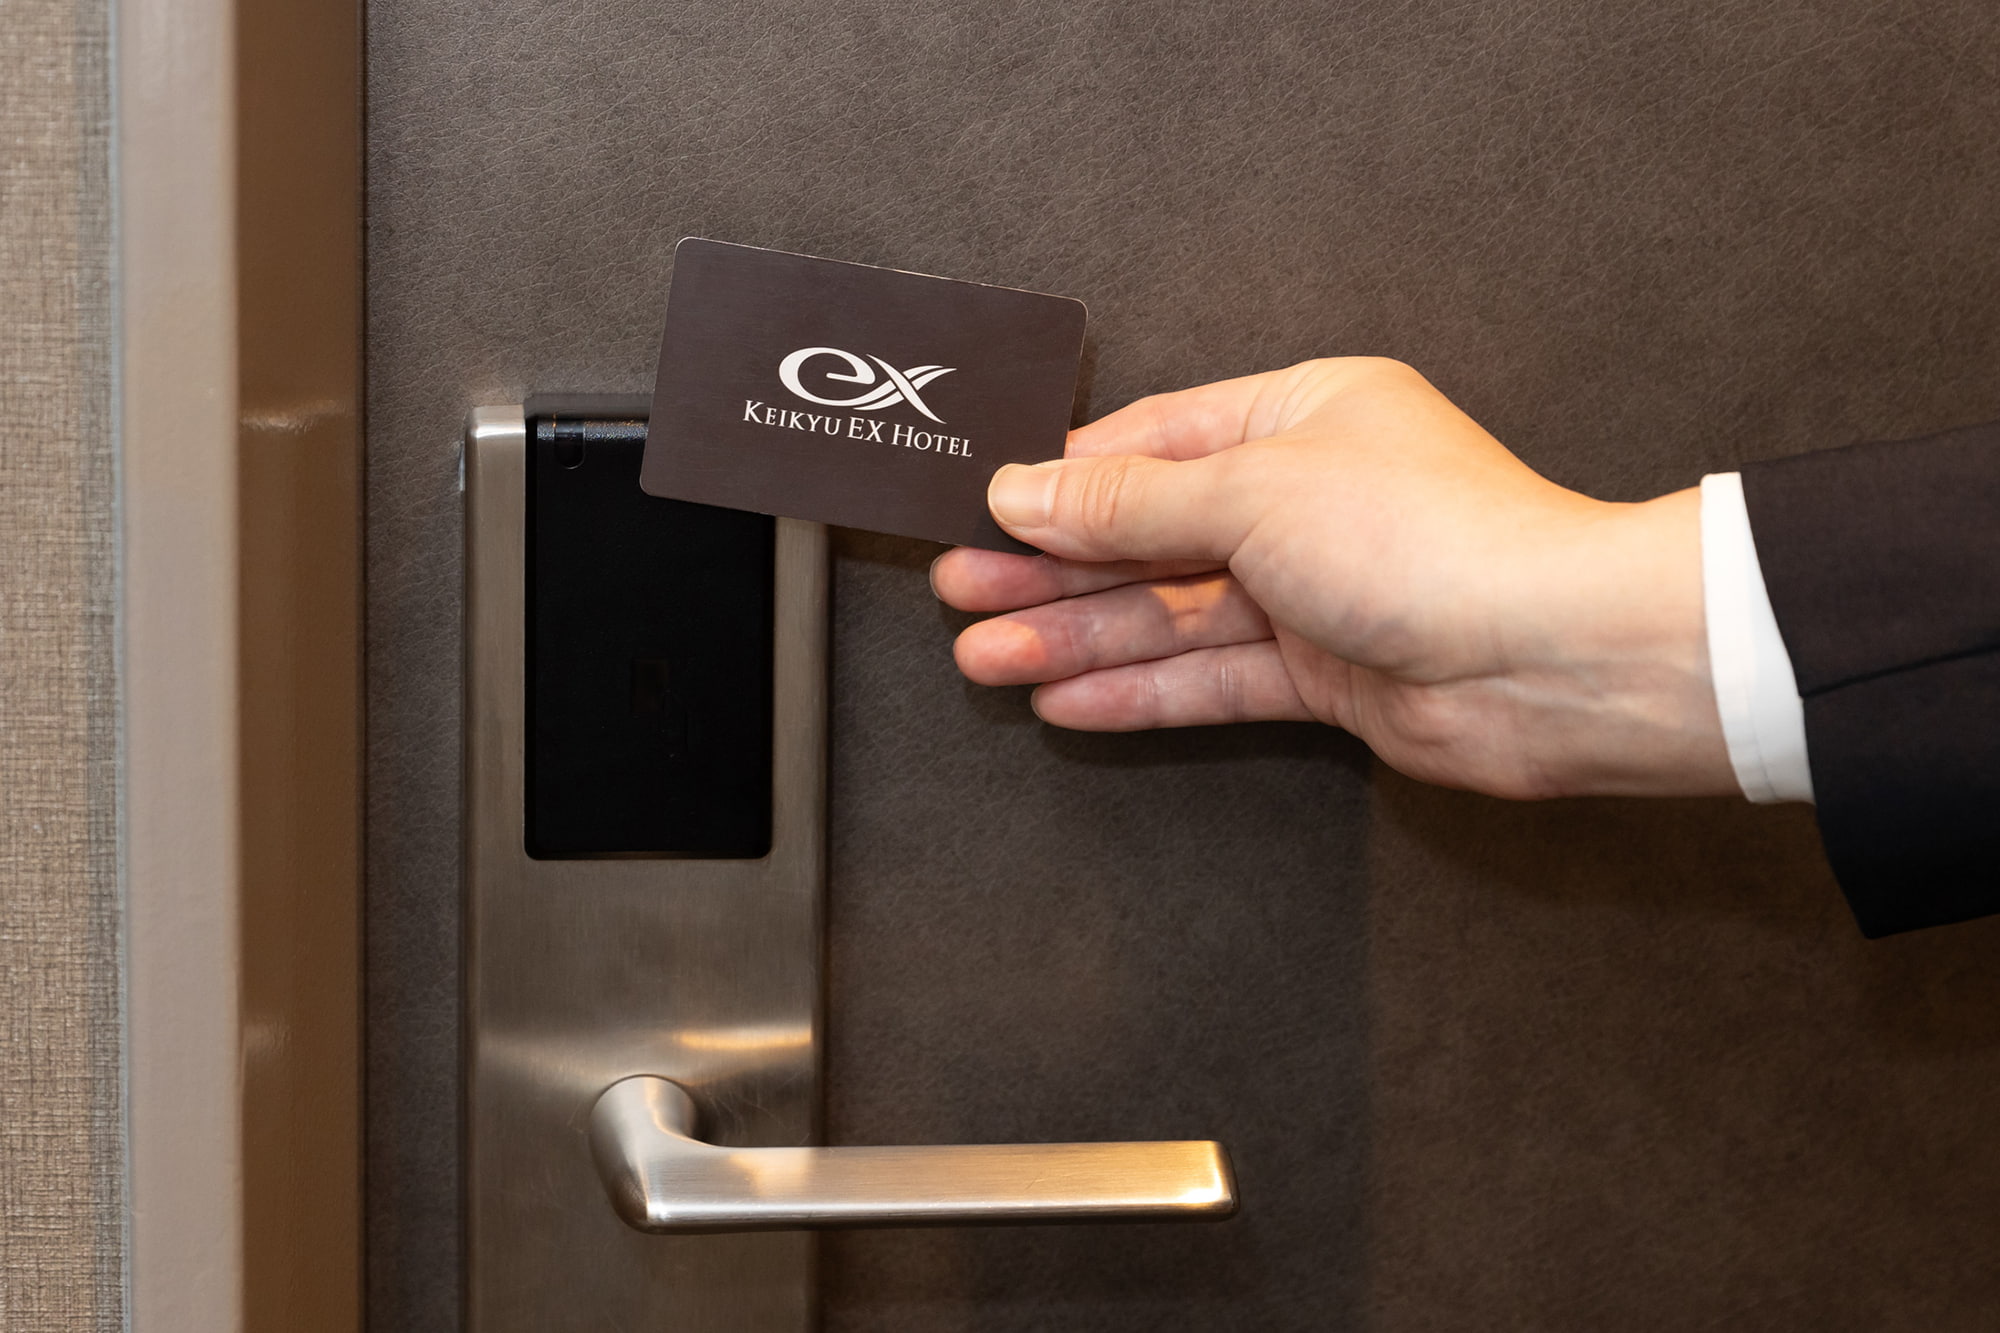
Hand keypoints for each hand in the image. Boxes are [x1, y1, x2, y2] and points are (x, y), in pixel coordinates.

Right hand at [930, 357, 1735, 799]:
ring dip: (1077, 636)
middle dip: (1054, 567)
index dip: (1066, 478)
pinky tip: (1063, 699)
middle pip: (1151, 534)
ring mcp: (1314, 590)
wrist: (1553, 658)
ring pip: (1171, 613)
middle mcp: (1304, 498)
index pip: (1154, 442)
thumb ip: (1130, 505)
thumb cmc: (1430, 539)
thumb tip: (1025, 491)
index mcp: (1300, 414)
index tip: (985, 506)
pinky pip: (1211, 678)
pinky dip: (1139, 689)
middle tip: (961, 590)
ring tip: (984, 655)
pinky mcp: (1325, 674)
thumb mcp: (1252, 492)